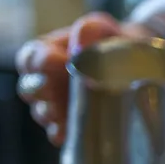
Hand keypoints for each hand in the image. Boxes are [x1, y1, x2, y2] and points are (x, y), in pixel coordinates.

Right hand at [15, 13, 144, 144]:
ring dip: (51, 113)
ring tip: (63, 111)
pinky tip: (72, 132)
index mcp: (47, 54)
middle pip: (29, 89)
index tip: (58, 61)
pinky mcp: (71, 126)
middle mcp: (46, 81)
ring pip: (42, 113)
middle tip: (52, 89)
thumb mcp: (102, 29)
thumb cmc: (111, 43)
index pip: (29, 59)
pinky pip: (58, 134)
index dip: (38, 62)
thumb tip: (78, 49)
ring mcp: (56, 106)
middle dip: (39, 90)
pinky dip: (63, 133)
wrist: (136, 65)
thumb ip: (90, 30)